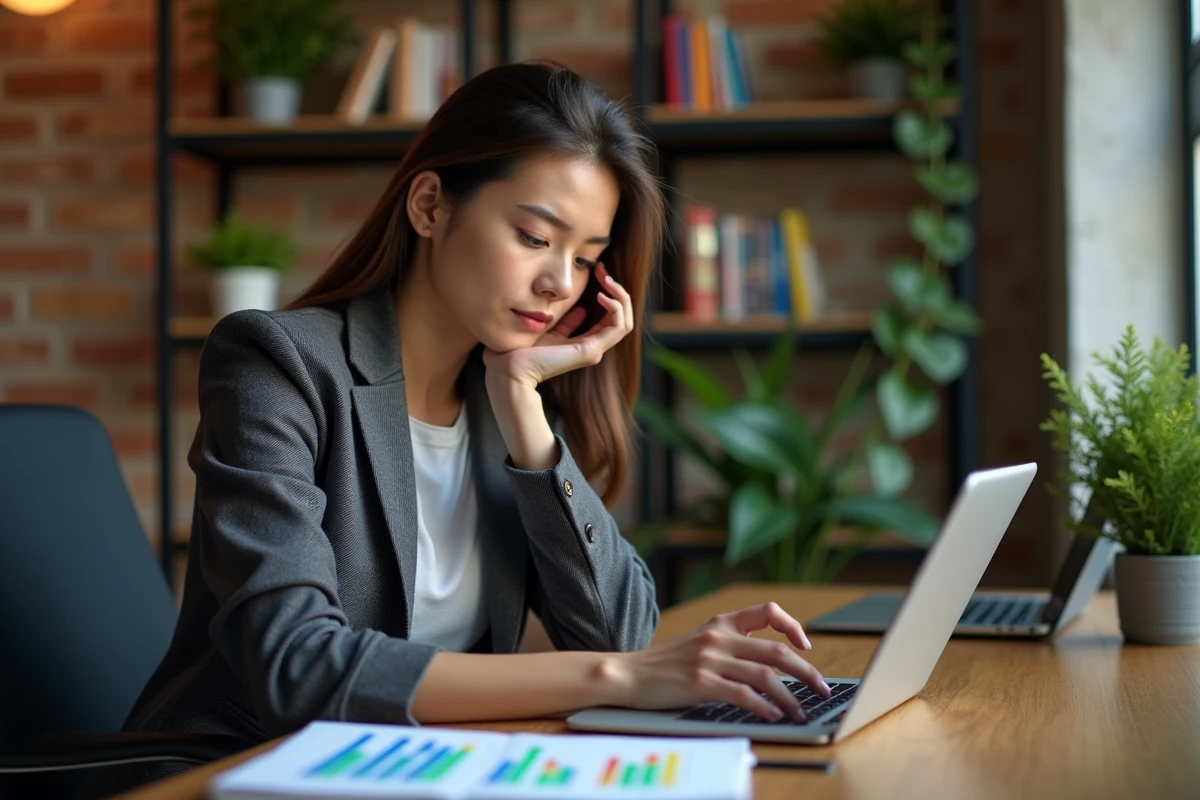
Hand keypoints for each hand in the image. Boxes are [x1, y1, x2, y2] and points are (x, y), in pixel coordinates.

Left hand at [482, 262, 632, 387]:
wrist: (510, 368)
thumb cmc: (523, 350)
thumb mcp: (550, 330)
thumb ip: (567, 323)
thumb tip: (581, 310)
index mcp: (584, 344)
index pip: (610, 318)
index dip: (609, 293)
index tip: (598, 272)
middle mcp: (593, 348)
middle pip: (622, 317)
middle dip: (617, 290)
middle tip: (603, 270)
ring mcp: (594, 350)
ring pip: (625, 321)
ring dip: (620, 295)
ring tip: (606, 279)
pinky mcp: (590, 351)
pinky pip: (618, 326)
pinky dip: (614, 307)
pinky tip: (600, 294)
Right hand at [605, 603, 829, 721]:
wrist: (628, 674)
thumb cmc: (665, 663)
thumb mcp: (699, 642)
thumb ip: (730, 645)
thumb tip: (770, 666)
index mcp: (721, 624)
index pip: (767, 611)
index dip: (792, 626)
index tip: (806, 645)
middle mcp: (719, 637)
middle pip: (776, 651)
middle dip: (806, 672)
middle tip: (822, 688)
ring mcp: (710, 659)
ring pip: (765, 676)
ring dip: (790, 697)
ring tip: (800, 711)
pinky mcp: (701, 682)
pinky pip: (743, 695)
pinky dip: (765, 707)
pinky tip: (774, 716)